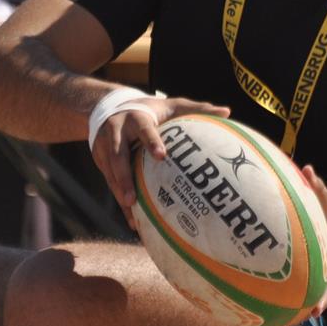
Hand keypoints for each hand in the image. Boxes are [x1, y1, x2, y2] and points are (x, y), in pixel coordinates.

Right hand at [90, 95, 230, 225]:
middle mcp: (117, 131)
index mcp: (136, 118)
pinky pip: (109, 181)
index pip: (144, 129)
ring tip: (132, 216)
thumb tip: (227, 112)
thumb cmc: (150, 110)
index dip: (152, 141)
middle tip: (133, 198)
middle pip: (118, 156)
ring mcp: (104, 146)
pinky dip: (119, 199)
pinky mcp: (100, 159)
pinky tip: (131, 220)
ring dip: (120, 193)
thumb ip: (197, 108)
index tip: (162, 156)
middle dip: (124, 178)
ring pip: (110, 172)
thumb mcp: (171, 105)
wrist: (108, 106)